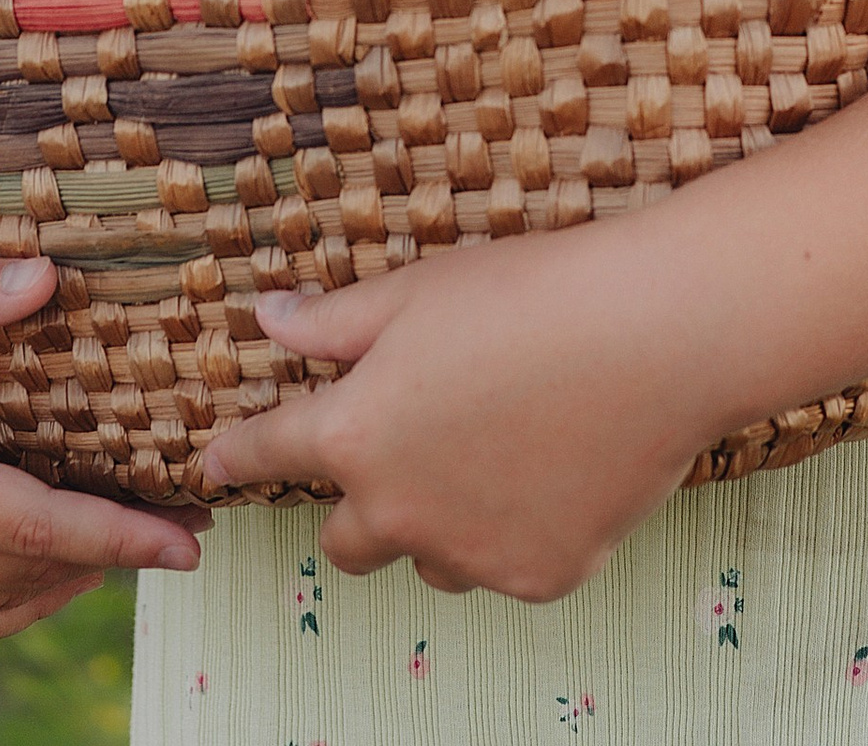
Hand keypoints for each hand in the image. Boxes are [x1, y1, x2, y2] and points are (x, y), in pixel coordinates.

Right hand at [0, 129, 207, 641]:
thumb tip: (51, 280)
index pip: (31, 526)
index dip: (117, 534)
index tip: (188, 534)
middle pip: (22, 575)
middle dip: (110, 556)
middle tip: (187, 526)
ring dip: (65, 583)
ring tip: (135, 543)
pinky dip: (8, 604)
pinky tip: (52, 570)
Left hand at [197, 227, 717, 601]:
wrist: (654, 335)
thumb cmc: (533, 294)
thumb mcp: (418, 289)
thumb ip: (336, 321)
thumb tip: (270, 321)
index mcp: (356, 434)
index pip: (271, 452)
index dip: (238, 453)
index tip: (213, 462)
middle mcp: (400, 511)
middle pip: (346, 540)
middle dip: (358, 503)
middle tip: (402, 450)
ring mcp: (471, 556)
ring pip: (431, 557)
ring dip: (440, 521)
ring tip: (498, 445)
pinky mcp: (537, 578)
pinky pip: (504, 566)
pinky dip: (514, 531)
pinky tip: (554, 466)